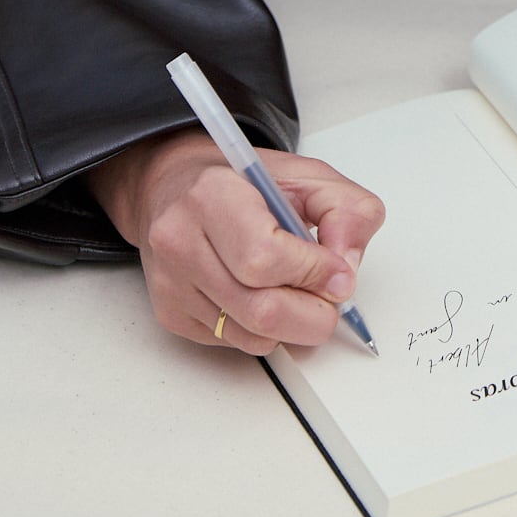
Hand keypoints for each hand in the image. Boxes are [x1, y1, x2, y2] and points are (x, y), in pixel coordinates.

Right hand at [89, 127, 384, 353]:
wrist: (178, 187)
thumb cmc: (243, 182)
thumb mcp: (308, 175)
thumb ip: (346, 211)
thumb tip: (346, 270)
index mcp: (213, 194)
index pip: (265, 258)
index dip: (313, 273)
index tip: (337, 272)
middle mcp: (180, 240)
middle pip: (260, 310)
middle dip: (313, 314)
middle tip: (330, 298)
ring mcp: (170, 282)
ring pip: (251, 335)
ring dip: (290, 324)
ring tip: (296, 289)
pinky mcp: (170, 313)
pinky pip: (233, 342)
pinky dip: (262, 329)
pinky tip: (260, 293)